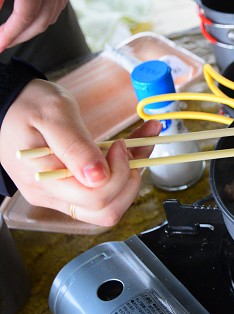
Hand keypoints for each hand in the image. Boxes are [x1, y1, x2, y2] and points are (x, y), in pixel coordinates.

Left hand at [0, 0, 74, 50]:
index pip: (25, 13)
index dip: (10, 33)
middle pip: (41, 20)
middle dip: (21, 36)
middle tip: (1, 43)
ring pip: (52, 15)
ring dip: (32, 29)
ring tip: (13, 34)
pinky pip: (58, 4)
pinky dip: (43, 16)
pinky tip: (29, 17)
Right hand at [0, 80, 162, 225]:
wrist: (8, 104)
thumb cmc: (25, 105)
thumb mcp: (53, 114)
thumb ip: (75, 146)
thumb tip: (98, 177)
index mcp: (45, 179)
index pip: (96, 198)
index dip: (117, 175)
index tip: (119, 145)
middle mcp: (53, 195)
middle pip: (107, 209)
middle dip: (129, 179)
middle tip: (130, 148)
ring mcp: (63, 194)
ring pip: (111, 203)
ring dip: (132, 174)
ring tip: (141, 141)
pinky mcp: (73, 187)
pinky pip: (105, 189)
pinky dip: (126, 168)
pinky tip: (136, 142)